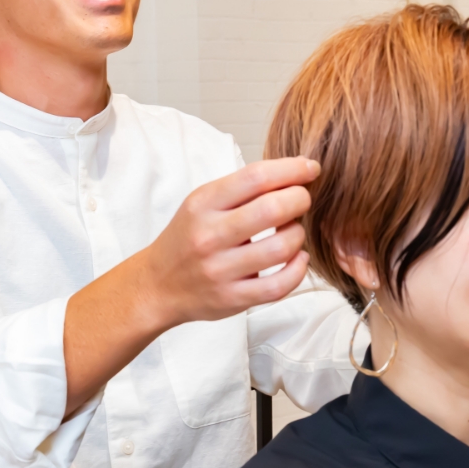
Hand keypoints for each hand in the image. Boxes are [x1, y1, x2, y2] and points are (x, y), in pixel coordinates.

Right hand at [142, 156, 319, 330]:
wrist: (158, 285)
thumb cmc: (190, 236)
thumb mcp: (204, 203)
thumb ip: (244, 188)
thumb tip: (298, 169)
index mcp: (203, 203)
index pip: (256, 177)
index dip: (292, 169)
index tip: (310, 168)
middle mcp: (210, 235)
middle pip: (273, 209)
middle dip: (300, 199)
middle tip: (302, 200)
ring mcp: (220, 270)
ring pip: (281, 247)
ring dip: (298, 234)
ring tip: (293, 230)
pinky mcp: (232, 299)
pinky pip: (279, 285)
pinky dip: (298, 269)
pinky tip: (298, 258)